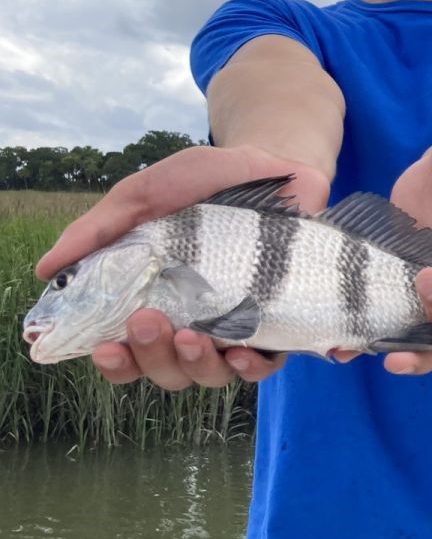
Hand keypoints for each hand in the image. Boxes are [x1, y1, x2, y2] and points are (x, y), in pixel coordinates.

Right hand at [36, 144, 326, 390]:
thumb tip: (47, 269)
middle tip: (147, 320)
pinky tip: (244, 354)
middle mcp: (192, 323)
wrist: (274, 164)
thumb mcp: (145, 195)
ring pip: (210, 374)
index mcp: (154, 301)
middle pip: (166, 370)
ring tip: (190, 336)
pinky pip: (266, 364)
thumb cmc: (204, 182)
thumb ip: (100, 229)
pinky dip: (253, 368)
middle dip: (152, 355)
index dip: (115, 364)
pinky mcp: (278, 321)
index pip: (127, 354)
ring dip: (195, 364)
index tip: (105, 348)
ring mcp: (236, 326)